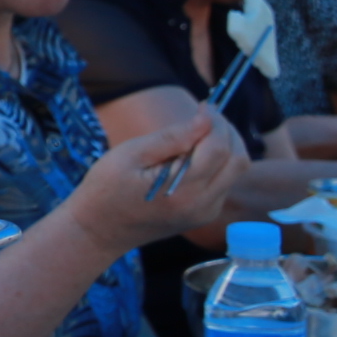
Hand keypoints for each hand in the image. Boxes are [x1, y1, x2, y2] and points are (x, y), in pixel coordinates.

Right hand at [68, 101, 236, 245]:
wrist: (99, 231)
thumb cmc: (105, 189)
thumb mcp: (130, 155)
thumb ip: (171, 138)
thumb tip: (205, 119)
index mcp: (183, 191)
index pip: (219, 149)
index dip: (216, 122)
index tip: (203, 105)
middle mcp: (202, 205)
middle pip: (238, 160)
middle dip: (228, 132)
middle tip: (205, 116)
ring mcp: (206, 212)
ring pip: (235, 171)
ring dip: (225, 146)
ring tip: (197, 133)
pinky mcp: (205, 214)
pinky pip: (224, 181)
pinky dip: (217, 162)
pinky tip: (191, 156)